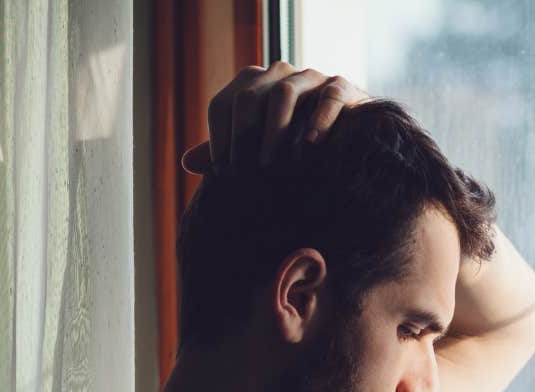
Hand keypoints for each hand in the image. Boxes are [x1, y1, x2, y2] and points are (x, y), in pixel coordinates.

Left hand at [181, 62, 370, 173]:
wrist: (348, 134)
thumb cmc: (294, 142)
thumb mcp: (257, 147)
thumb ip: (226, 150)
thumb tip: (186, 162)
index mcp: (254, 85)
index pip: (224, 104)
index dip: (218, 138)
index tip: (222, 172)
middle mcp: (279, 75)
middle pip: (249, 96)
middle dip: (242, 137)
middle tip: (243, 173)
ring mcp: (311, 78)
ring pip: (284, 93)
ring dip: (273, 131)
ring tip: (269, 164)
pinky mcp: (341, 87)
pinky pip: (329, 96)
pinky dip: (318, 120)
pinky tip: (309, 145)